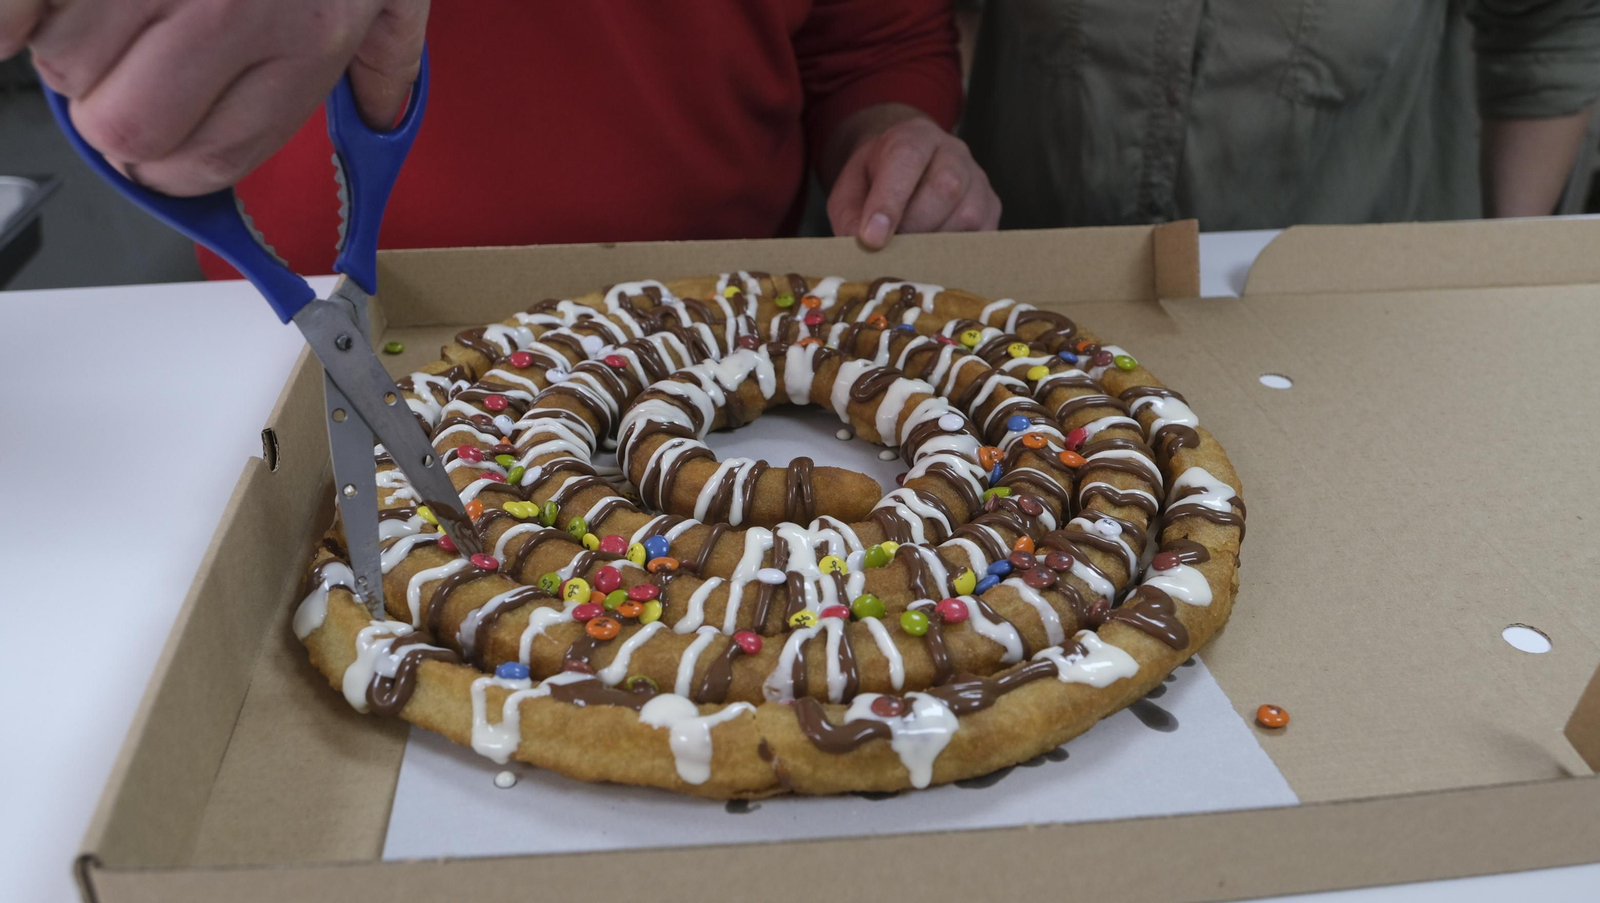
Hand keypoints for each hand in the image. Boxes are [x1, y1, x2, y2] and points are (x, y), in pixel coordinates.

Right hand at [1, 0, 428, 195]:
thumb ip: (388, 59)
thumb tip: (381, 119)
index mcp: (305, 38)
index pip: (209, 159)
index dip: (170, 170)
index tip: (160, 155)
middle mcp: (230, 6)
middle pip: (125, 130)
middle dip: (113, 120)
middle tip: (123, 79)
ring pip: (62, 65)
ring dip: (68, 47)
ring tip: (107, 4)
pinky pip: (11, 15)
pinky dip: (11, 21)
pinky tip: (37, 10)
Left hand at [825, 104, 1000, 249]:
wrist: (903, 169)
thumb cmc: (874, 182)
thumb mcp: (849, 192)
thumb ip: (849, 217)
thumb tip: (863, 247)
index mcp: (913, 137)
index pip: (906, 159)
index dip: (889, 202)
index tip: (872, 239)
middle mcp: (953, 152)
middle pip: (944, 188)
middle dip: (913, 228)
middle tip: (890, 251)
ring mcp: (978, 179)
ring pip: (967, 216)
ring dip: (935, 244)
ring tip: (910, 254)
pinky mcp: (992, 207)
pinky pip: (983, 235)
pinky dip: (955, 253)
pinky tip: (932, 257)